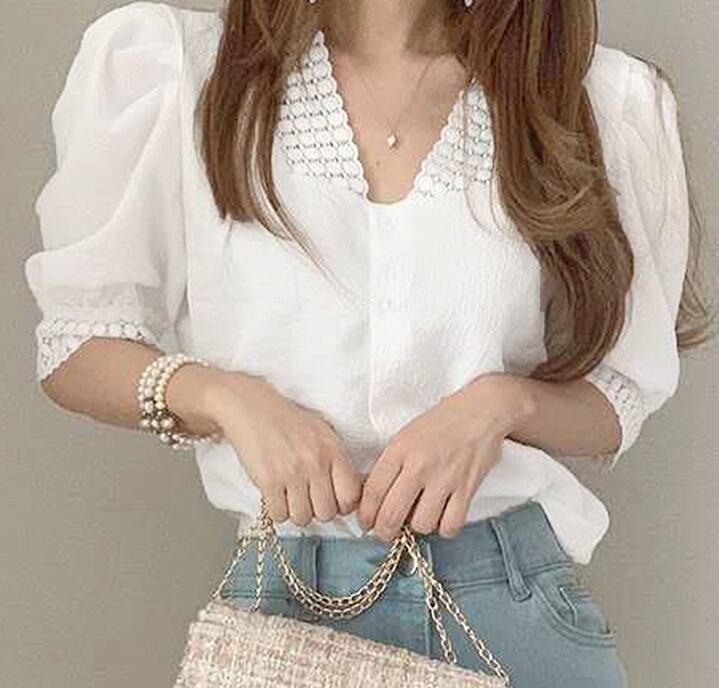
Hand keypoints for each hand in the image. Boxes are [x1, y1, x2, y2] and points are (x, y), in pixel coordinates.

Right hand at [199, 370, 363, 526]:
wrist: (251, 407)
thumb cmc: (287, 420)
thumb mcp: (322, 432)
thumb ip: (338, 460)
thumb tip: (350, 493)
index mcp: (332, 450)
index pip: (351, 495)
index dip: (343, 504)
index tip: (333, 501)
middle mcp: (315, 462)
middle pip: (327, 512)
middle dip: (318, 510)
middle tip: (308, 498)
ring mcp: (292, 473)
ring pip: (303, 518)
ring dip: (296, 512)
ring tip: (290, 496)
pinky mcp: (268, 481)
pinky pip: (279, 515)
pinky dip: (277, 510)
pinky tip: (275, 495)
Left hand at [357, 373, 533, 541]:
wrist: (481, 412)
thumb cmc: (440, 423)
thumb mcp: (406, 436)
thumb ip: (389, 464)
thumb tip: (373, 498)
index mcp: (399, 449)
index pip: (372, 492)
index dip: (365, 514)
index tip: (366, 523)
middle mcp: (420, 465)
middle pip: (391, 515)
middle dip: (384, 531)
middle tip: (386, 532)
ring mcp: (445, 478)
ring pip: (421, 524)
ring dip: (418, 526)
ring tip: (420, 516)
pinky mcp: (467, 488)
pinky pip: (451, 525)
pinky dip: (445, 528)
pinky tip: (442, 517)